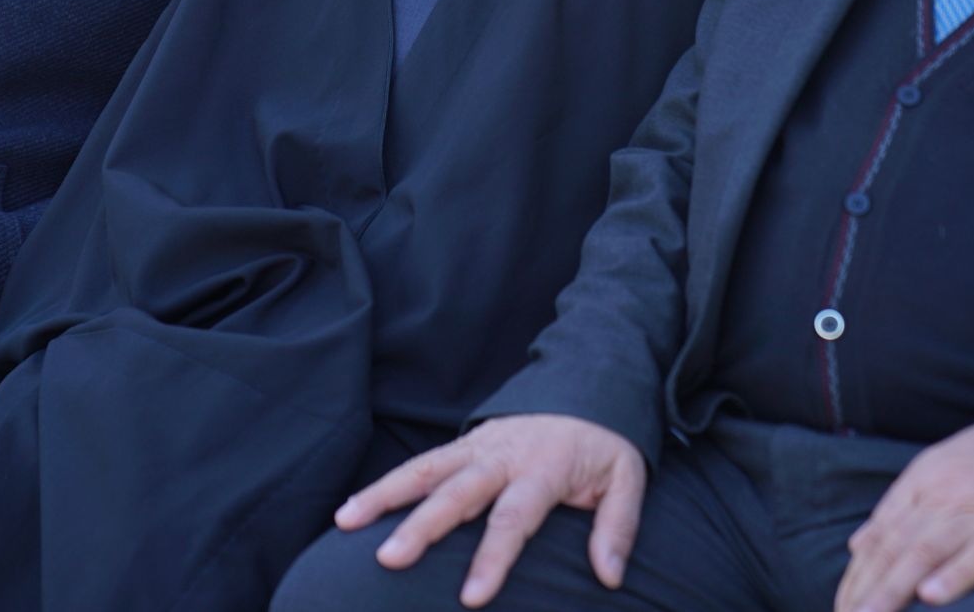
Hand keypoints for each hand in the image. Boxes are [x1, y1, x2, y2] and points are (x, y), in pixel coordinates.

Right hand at [334, 414, 646, 607]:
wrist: (587, 383)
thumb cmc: (604, 442)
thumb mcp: (627, 478)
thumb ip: (618, 527)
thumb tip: (609, 577)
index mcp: (544, 466)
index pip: (514, 517)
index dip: (492, 558)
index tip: (469, 598)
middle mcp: (503, 454)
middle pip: (457, 492)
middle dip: (421, 527)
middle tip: (389, 559)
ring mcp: (478, 445)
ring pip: (425, 469)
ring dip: (384, 495)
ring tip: (346, 522)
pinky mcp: (464, 443)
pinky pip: (420, 464)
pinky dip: (386, 485)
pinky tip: (353, 510)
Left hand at [835, 422, 973, 611]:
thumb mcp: (937, 469)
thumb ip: (898, 506)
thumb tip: (857, 544)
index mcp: (921, 482)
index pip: (878, 535)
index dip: (856, 575)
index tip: (842, 606)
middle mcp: (941, 495)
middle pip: (894, 547)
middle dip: (865, 589)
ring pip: (926, 552)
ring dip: (893, 589)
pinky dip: (956, 574)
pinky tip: (933, 597)